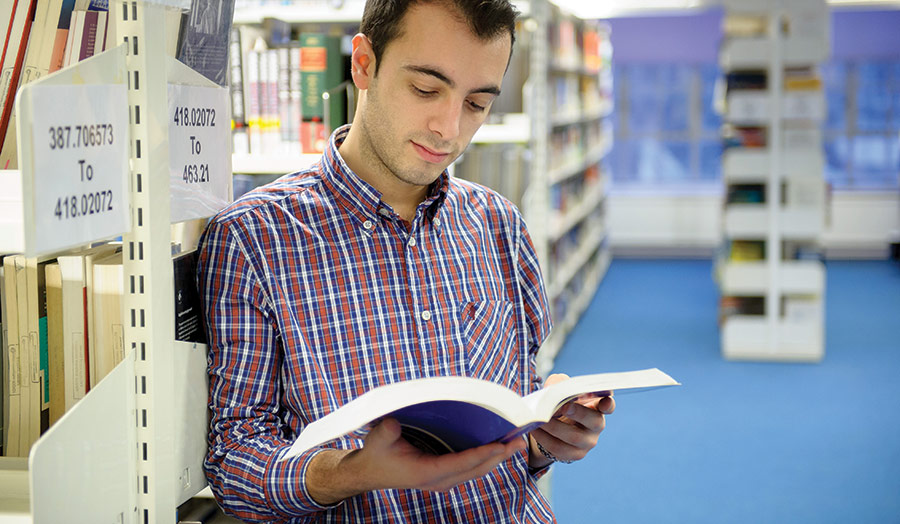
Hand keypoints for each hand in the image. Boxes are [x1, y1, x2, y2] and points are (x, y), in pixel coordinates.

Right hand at [307, 418, 525, 503]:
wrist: (368, 472)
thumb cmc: (375, 454)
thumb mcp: (377, 439)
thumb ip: (386, 431)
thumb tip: (393, 423)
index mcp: (425, 473)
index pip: (460, 463)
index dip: (482, 454)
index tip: (501, 445)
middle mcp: (437, 481)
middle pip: (476, 469)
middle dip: (499, 456)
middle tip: (520, 441)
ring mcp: (442, 481)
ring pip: (476, 471)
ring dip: (497, 458)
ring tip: (517, 444)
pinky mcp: (443, 477)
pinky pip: (470, 470)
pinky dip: (486, 459)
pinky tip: (498, 449)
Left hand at [528, 373, 614, 467]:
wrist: (554, 429)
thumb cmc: (561, 405)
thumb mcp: (561, 392)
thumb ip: (559, 383)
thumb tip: (554, 385)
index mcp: (596, 407)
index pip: (609, 406)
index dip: (609, 404)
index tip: (606, 400)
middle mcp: (596, 425)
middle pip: (594, 421)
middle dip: (578, 413)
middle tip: (563, 406)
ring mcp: (587, 442)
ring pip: (574, 437)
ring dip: (554, 426)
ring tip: (539, 418)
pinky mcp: (574, 454)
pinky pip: (559, 448)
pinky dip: (544, 438)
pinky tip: (534, 429)